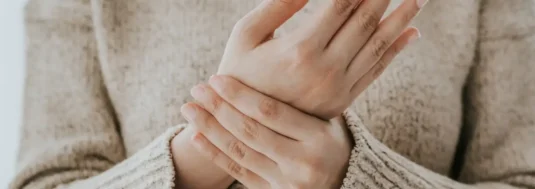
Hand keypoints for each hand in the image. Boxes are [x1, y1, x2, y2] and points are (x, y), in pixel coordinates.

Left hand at [182, 76, 352, 187]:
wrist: (345, 181)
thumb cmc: (330, 139)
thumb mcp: (327, 118)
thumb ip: (299, 98)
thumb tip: (263, 62)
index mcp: (318, 136)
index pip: (270, 112)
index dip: (240, 95)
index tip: (217, 78)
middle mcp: (303, 162)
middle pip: (250, 131)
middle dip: (219, 108)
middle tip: (197, 89)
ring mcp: (287, 182)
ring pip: (240, 152)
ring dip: (209, 128)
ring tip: (189, 110)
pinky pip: (238, 172)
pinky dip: (214, 154)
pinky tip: (197, 137)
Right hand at [217, 0, 423, 118]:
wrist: (242, 127)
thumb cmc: (237, 72)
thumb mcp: (245, 36)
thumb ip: (276, 6)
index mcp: (299, 51)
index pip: (339, 5)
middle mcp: (325, 71)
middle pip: (365, 21)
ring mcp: (338, 88)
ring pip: (378, 45)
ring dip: (402, 18)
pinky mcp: (344, 99)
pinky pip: (376, 70)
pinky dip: (396, 49)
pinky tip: (412, 31)